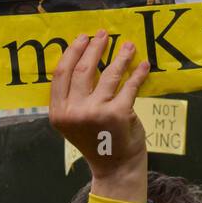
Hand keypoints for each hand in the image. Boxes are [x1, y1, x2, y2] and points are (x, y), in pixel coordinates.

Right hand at [49, 30, 149, 202]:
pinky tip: (143, 65)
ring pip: (108, 74)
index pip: (61, 74)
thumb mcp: (74, 122)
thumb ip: (73, 98)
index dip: (72, 52)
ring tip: (128, 46)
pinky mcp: (118, 113)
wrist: (115, 168)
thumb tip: (84, 58)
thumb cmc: (97, 141)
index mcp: (59, 113)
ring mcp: (96, 112)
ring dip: (120, 57)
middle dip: (95, 48)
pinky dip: (138, 74)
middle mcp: (74, 112)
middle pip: (83, 70)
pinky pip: (129, 86)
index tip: (83, 38)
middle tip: (103, 34)